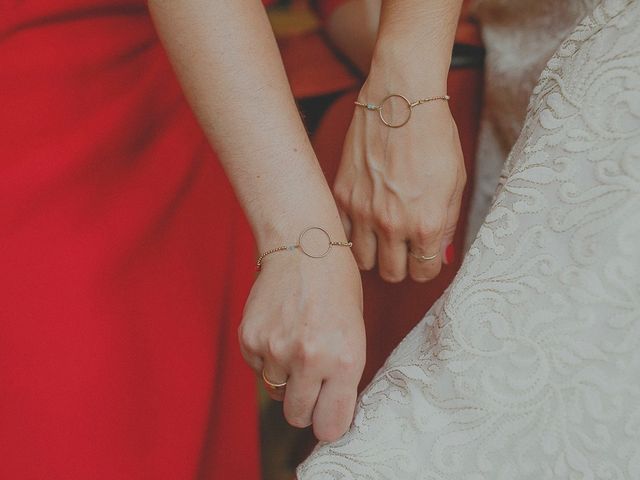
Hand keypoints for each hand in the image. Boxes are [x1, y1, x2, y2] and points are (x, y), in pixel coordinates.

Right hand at [239, 243, 364, 441]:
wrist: (303, 247)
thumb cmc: (337, 288)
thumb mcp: (354, 334)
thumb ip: (342, 375)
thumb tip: (328, 413)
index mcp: (345, 360)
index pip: (331, 425)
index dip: (329, 423)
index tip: (328, 417)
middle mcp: (309, 360)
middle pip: (298, 417)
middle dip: (305, 406)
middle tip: (311, 381)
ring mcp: (275, 350)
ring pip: (275, 392)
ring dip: (285, 378)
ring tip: (296, 342)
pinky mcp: (249, 339)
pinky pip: (258, 368)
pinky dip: (267, 358)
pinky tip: (280, 329)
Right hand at [334, 81, 465, 282]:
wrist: (401, 99)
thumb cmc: (435, 136)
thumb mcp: (455, 183)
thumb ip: (446, 225)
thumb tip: (440, 254)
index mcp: (425, 223)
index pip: (423, 272)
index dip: (426, 266)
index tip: (424, 256)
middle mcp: (391, 224)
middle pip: (391, 274)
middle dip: (401, 265)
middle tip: (404, 248)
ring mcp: (362, 211)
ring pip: (363, 262)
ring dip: (374, 254)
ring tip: (381, 238)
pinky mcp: (341, 195)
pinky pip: (342, 234)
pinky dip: (353, 235)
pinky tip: (363, 221)